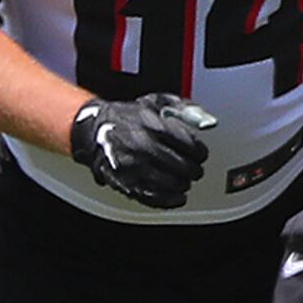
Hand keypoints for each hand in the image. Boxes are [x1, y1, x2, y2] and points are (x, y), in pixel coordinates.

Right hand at [69, 92, 216, 207]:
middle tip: (194, 168)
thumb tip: (209, 122)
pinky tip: (178, 196)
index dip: (200, 152)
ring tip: (184, 180)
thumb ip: (184, 110)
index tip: (201, 154)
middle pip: (183, 166)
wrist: (93, 130)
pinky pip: (154, 198)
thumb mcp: (155, 103)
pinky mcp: (126, 183)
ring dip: (184, 184)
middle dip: (194, 169)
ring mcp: (133, 167)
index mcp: (152, 125)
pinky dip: (171, 200)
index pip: (189, 144)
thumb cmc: (128, 117)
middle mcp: (142, 146)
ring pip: (172, 184)